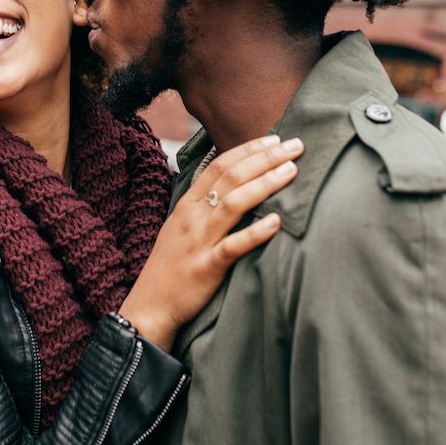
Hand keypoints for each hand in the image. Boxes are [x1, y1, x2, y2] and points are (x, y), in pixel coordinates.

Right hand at [118, 134, 302, 350]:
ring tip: (292, 171)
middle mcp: (192, 217)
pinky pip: (233, 246)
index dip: (248, 149)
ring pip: (233, 204)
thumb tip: (234, 188)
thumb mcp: (180, 229)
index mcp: (187, 205)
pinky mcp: (206, 267)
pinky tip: (278, 222)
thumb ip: (204, 207)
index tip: (275, 138)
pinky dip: (256, 233)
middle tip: (295, 145)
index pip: (218, 165)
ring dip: (265, 184)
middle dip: (265, 157)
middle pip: (231, 177)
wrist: (150, 306)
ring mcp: (199, 241)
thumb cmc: (170, 268)